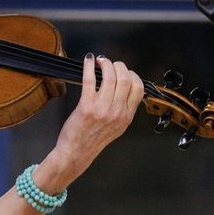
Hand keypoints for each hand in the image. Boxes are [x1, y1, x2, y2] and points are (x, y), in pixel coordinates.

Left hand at [52, 55, 143, 176]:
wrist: (76, 153)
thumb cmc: (92, 140)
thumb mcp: (117, 127)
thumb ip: (123, 110)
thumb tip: (125, 90)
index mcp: (126, 117)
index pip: (138, 88)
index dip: (132, 75)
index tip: (125, 71)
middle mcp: (117, 112)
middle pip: (125, 79)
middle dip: (119, 66)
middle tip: (111, 64)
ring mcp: (102, 109)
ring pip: (110, 77)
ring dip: (105, 64)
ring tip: (100, 61)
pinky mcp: (86, 106)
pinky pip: (90, 79)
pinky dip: (89, 66)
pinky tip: (88, 61)